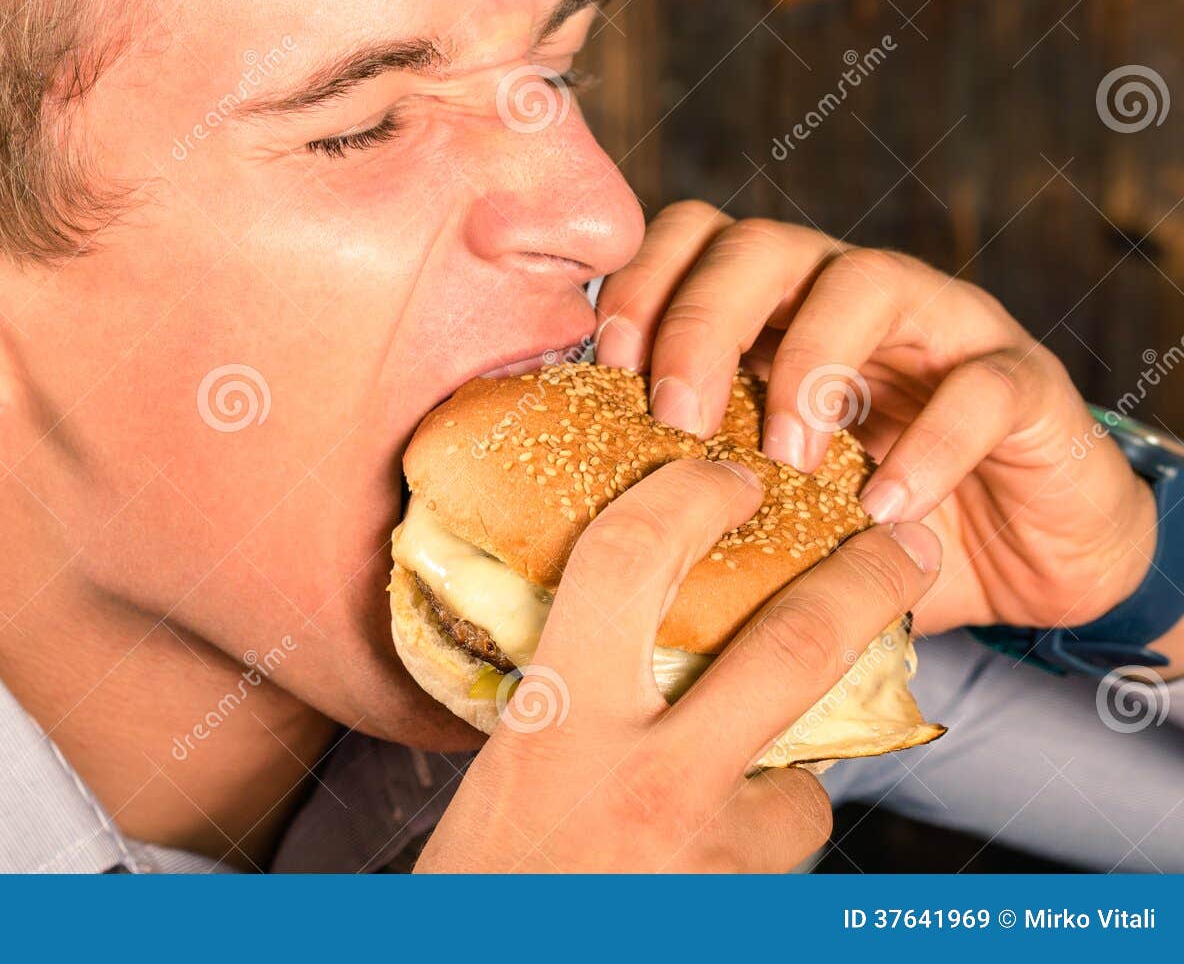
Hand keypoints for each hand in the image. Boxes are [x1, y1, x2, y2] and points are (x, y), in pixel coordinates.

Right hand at [415, 457, 938, 872]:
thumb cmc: (480, 888)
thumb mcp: (505, 768)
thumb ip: (564, 703)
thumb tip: (607, 647)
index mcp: (560, 720)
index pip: (631, 561)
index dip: (688, 497)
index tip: (725, 479)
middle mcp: (647, 779)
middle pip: (794, 648)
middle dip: (867, 582)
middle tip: (908, 545)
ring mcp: (709, 855)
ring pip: (804, 781)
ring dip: (783, 771)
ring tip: (729, 789)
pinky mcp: (742, 909)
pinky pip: (780, 854)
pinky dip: (760, 839)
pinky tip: (711, 856)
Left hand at [592, 202, 1155, 634]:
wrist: (1021, 556)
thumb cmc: (864, 519)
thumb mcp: (765, 497)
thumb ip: (694, 481)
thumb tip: (572, 518)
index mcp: (772, 305)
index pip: (691, 238)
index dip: (640, 283)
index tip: (605, 366)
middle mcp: (846, 291)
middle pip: (760, 246)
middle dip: (703, 322)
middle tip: (679, 418)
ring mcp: (939, 324)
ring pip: (864, 282)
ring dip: (809, 367)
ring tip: (785, 460)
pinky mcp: (1021, 380)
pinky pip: (977, 386)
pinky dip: (929, 444)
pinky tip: (885, 508)